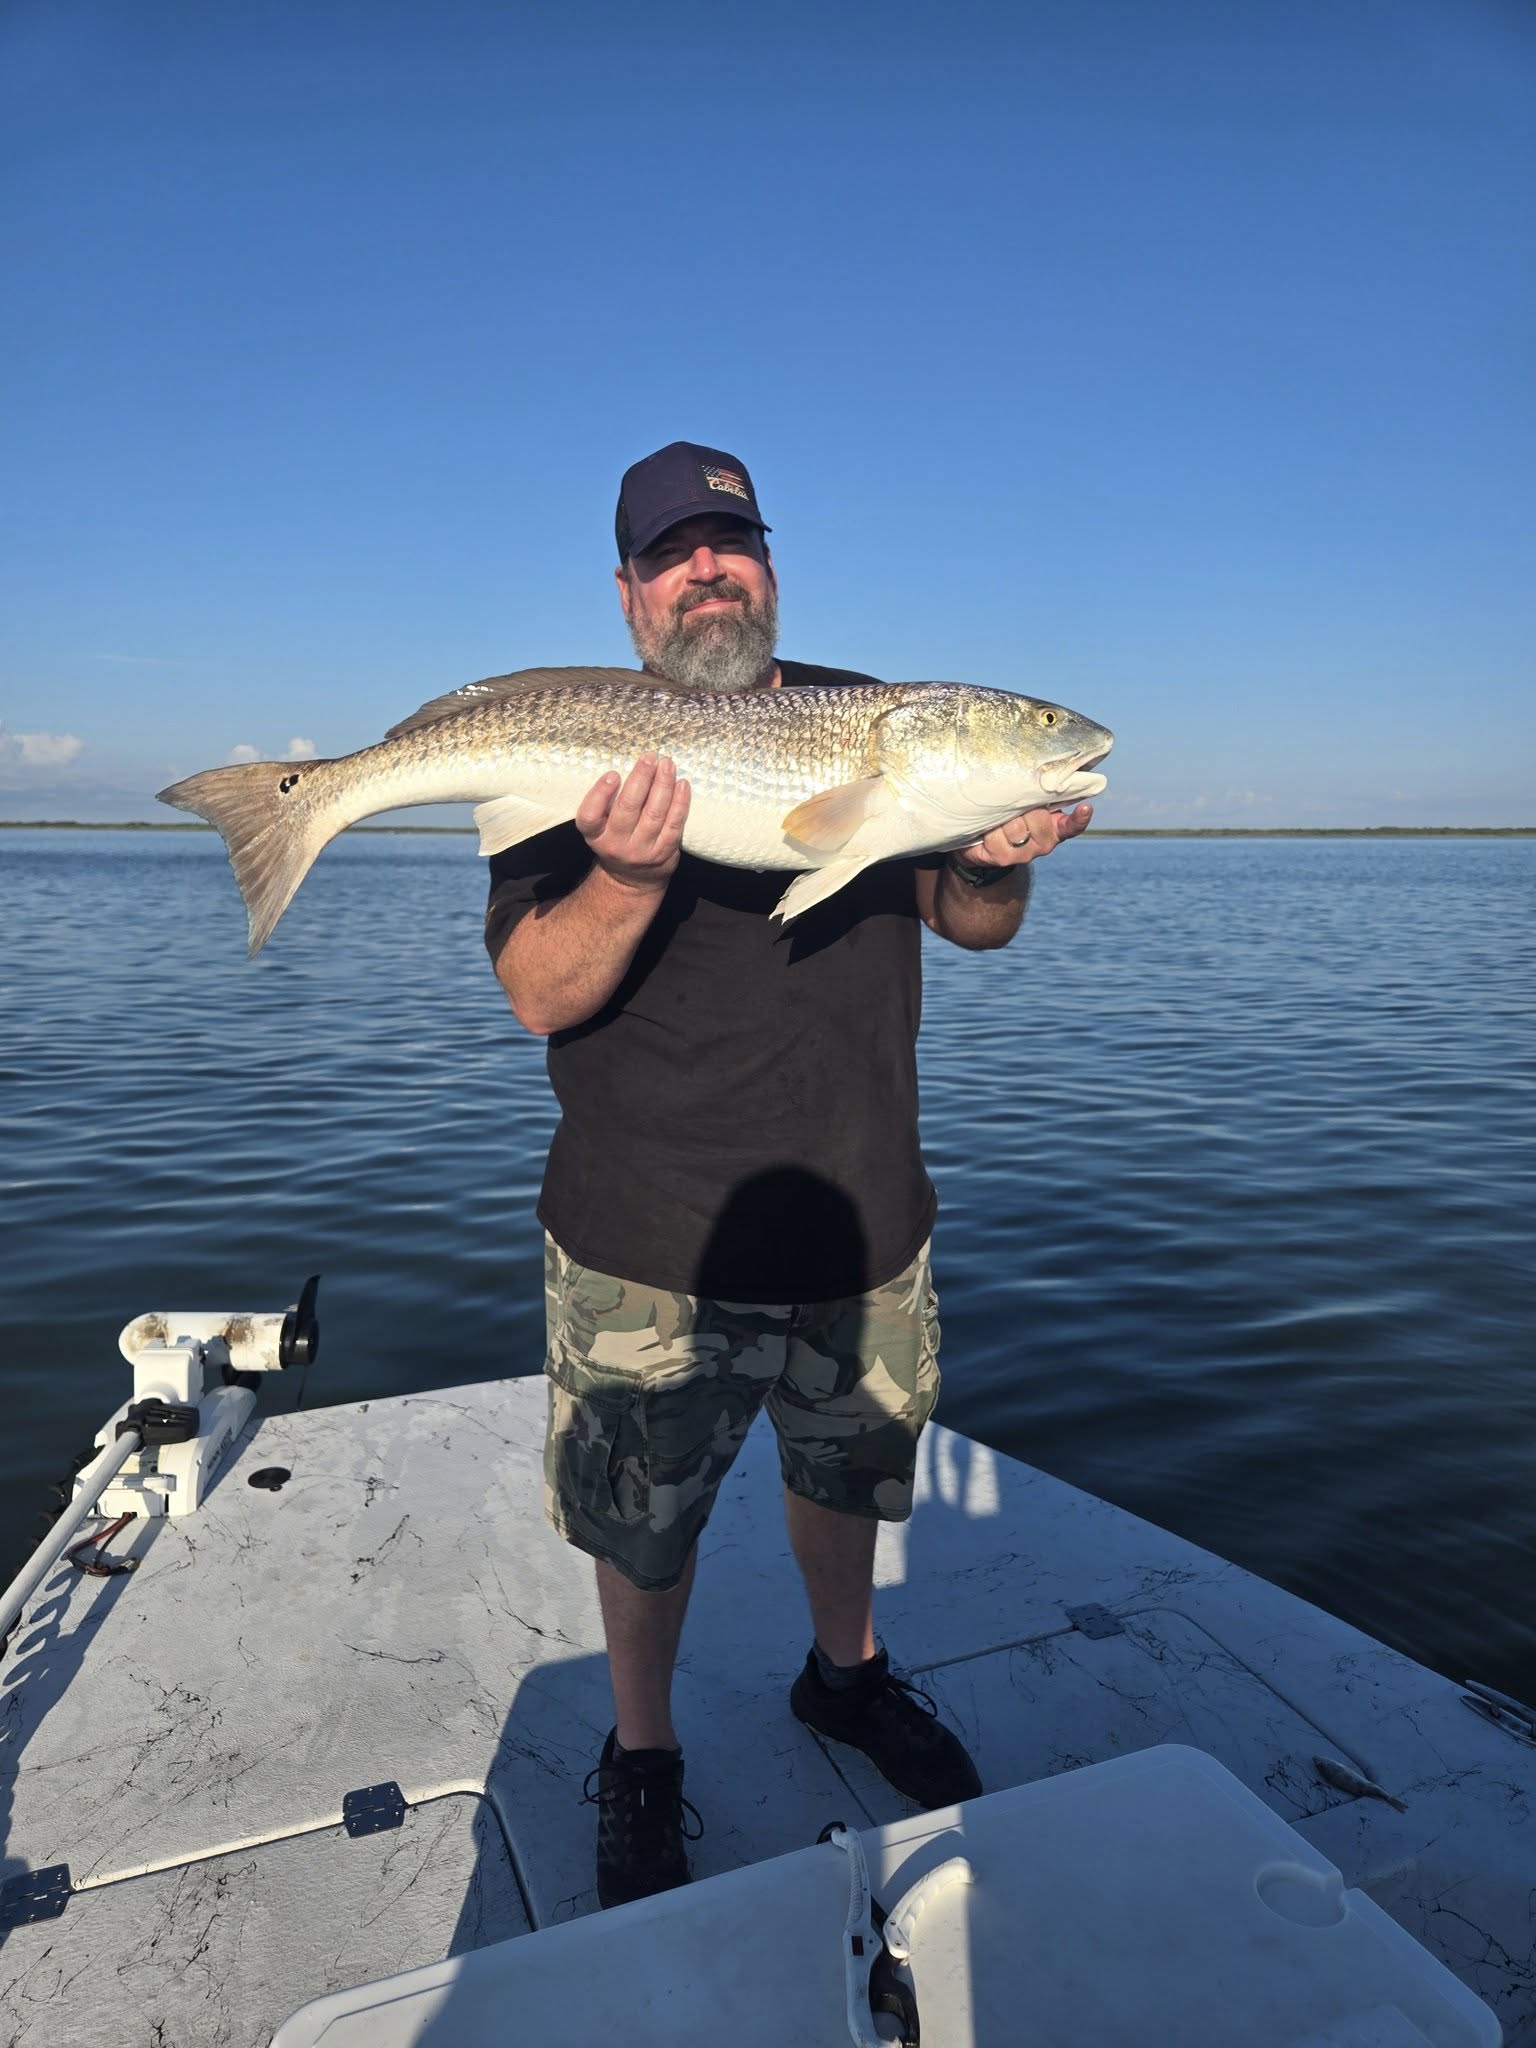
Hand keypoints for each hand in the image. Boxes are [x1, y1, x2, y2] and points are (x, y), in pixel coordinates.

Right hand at [576, 753, 690, 891]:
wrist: (632, 880)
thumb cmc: (616, 840)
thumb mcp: (601, 828)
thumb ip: (607, 804)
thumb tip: (631, 767)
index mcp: (595, 836)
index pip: (589, 816)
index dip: (600, 794)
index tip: (613, 774)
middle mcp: (615, 845)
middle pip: (628, 809)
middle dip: (641, 779)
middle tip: (650, 757)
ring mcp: (641, 851)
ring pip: (654, 814)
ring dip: (663, 785)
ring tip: (667, 764)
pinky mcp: (664, 853)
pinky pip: (674, 825)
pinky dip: (680, 803)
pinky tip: (682, 785)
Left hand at [956, 802, 1092, 871]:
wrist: (982, 842)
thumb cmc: (1010, 815)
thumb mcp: (1026, 803)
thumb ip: (1038, 793)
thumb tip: (1043, 768)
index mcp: (1054, 828)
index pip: (1072, 826)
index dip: (1080, 818)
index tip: (1086, 807)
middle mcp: (1044, 843)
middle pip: (1037, 819)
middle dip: (1023, 807)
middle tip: (1012, 803)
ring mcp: (1025, 854)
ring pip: (1015, 828)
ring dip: (1003, 817)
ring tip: (998, 815)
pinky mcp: (1004, 859)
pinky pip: (996, 838)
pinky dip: (989, 828)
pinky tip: (988, 828)